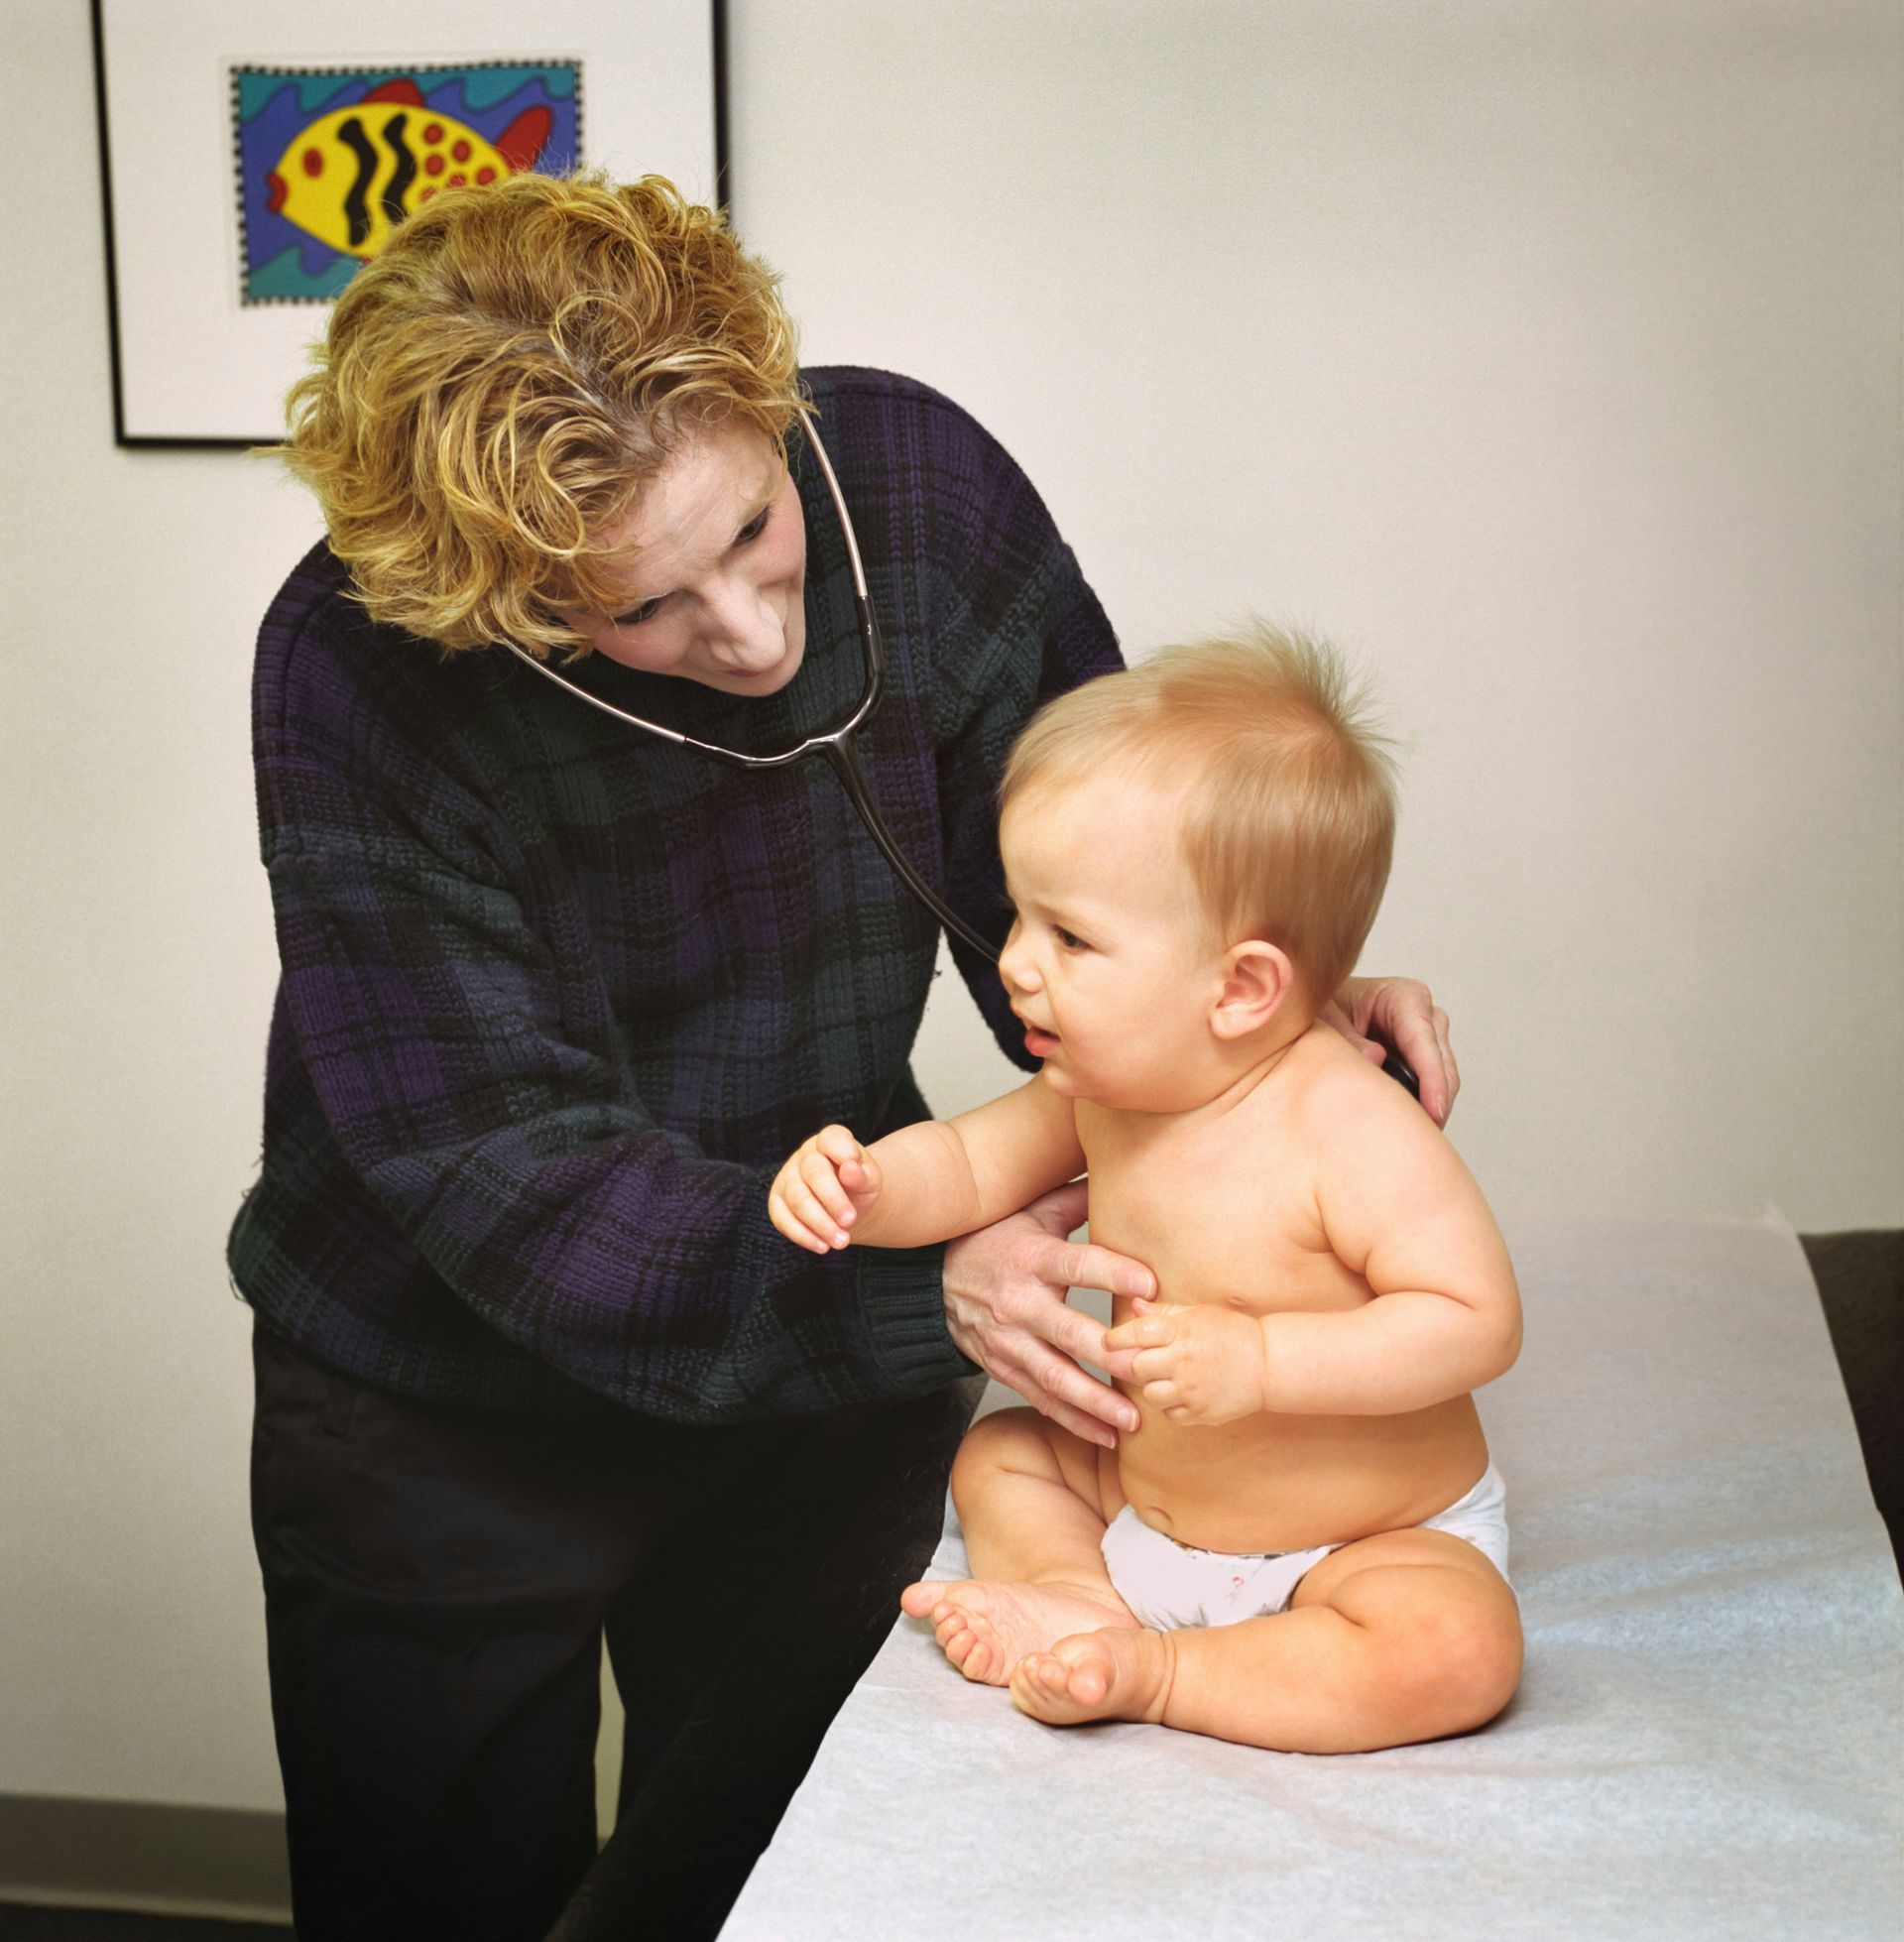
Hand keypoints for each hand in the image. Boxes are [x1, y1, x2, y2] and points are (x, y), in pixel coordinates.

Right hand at [768, 1125, 881, 1252]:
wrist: (847, 1207)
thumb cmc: (859, 1187)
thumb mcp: (871, 1179)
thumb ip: (863, 1173)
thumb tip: (850, 1168)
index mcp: (829, 1142)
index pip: (832, 1139)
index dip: (843, 1152)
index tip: (856, 1169)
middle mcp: (805, 1156)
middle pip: (814, 1173)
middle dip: (833, 1200)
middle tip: (851, 1221)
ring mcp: (787, 1178)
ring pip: (798, 1199)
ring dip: (820, 1223)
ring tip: (842, 1242)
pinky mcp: (777, 1203)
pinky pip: (783, 1219)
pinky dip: (803, 1235)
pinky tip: (822, 1246)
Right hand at [941, 1180, 1153, 1450]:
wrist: (932, 1284)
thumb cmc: (992, 1242)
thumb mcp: (1029, 1213)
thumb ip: (1075, 1199)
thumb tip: (1121, 1170)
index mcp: (1031, 1257)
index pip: (1076, 1264)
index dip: (1113, 1273)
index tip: (1151, 1285)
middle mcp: (1019, 1303)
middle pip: (1067, 1332)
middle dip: (1109, 1355)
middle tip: (1149, 1369)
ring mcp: (1009, 1341)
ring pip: (1055, 1377)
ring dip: (1095, 1402)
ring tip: (1132, 1419)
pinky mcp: (1005, 1368)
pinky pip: (1042, 1399)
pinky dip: (1074, 1421)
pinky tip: (1108, 1436)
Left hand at [1103, 1298, 1269, 1425]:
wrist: (1269, 1364)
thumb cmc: (1233, 1333)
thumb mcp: (1200, 1313)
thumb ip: (1164, 1311)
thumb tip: (1134, 1305)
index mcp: (1183, 1331)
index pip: (1137, 1333)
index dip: (1117, 1337)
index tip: (1110, 1341)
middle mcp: (1185, 1361)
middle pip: (1137, 1367)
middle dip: (1137, 1363)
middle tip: (1146, 1359)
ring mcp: (1192, 1391)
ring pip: (1150, 1394)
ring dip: (1153, 1385)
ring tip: (1168, 1375)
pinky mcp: (1200, 1414)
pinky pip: (1169, 1413)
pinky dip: (1171, 1404)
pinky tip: (1184, 1391)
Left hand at [1323, 975, 1459, 1125]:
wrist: (1318, 1015)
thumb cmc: (1322, 1009)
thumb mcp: (1325, 1020)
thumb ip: (1347, 1039)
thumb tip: (1376, 1060)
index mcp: (1402, 997)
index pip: (1424, 1039)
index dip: (1432, 1077)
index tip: (1433, 1109)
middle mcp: (1423, 1015)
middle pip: (1442, 1063)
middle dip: (1435, 1100)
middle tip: (1417, 1134)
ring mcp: (1428, 1039)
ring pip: (1443, 1079)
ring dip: (1429, 1106)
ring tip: (1409, 1134)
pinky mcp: (1423, 1060)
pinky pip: (1432, 1087)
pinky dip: (1422, 1106)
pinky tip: (1405, 1123)